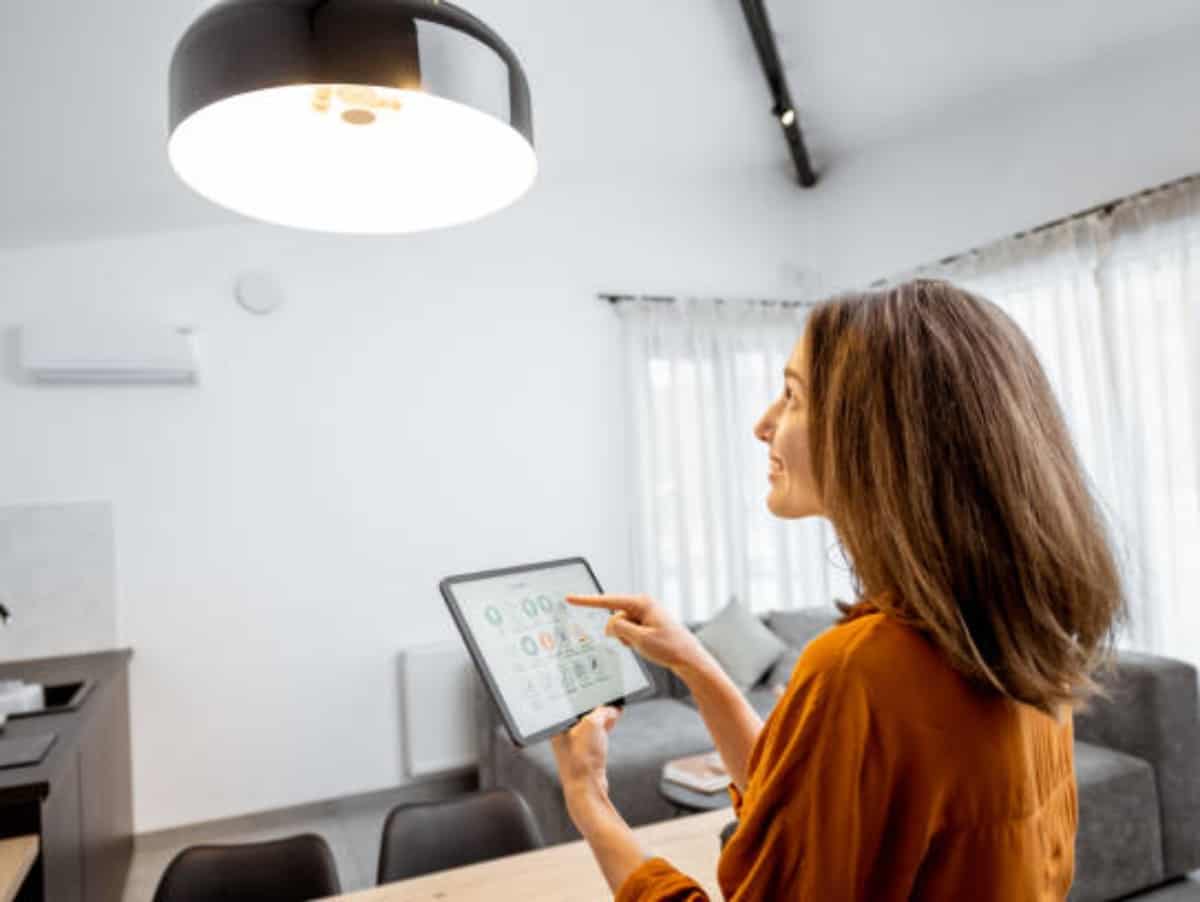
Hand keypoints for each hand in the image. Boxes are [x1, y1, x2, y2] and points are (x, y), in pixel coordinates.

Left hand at [551, 705, 621, 801]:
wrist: (586, 787)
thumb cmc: (582, 757)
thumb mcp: (593, 724)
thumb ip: (602, 712)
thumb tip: (611, 709)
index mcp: (558, 725)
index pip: (571, 704)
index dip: (584, 696)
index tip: (595, 690)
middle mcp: (563, 734)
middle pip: (581, 714)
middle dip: (596, 706)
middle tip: (608, 698)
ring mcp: (574, 745)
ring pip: (589, 724)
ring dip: (602, 717)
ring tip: (614, 710)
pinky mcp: (585, 753)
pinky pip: (595, 735)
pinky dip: (604, 728)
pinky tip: (613, 722)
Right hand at [566, 593, 711, 675]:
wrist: (689, 658)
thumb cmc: (669, 648)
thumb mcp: (640, 639)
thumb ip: (620, 629)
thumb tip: (609, 625)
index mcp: (642, 603)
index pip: (607, 601)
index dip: (586, 601)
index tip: (569, 598)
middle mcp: (642, 604)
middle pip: (615, 618)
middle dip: (620, 633)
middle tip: (637, 643)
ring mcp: (645, 613)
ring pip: (621, 627)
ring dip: (627, 638)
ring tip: (647, 644)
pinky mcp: (646, 622)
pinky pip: (629, 630)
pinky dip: (632, 639)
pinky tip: (648, 645)